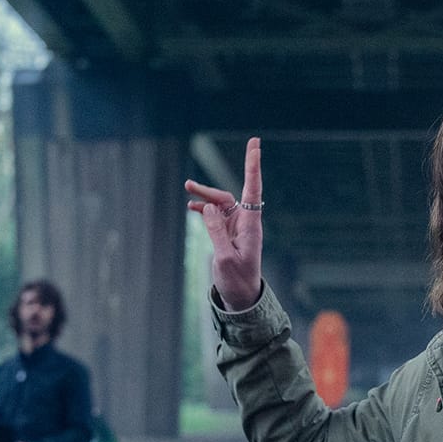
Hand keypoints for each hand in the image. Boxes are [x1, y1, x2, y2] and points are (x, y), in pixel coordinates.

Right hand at [184, 137, 263, 311]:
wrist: (242, 297)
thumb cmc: (237, 280)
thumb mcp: (225, 257)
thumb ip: (216, 231)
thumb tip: (208, 207)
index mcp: (250, 225)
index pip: (252, 189)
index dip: (253, 166)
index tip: (255, 144)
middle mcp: (245, 222)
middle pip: (228, 196)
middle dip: (209, 189)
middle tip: (188, 185)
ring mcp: (236, 227)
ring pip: (220, 204)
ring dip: (204, 197)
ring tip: (187, 189)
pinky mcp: (228, 234)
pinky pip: (215, 215)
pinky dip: (204, 209)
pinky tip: (192, 207)